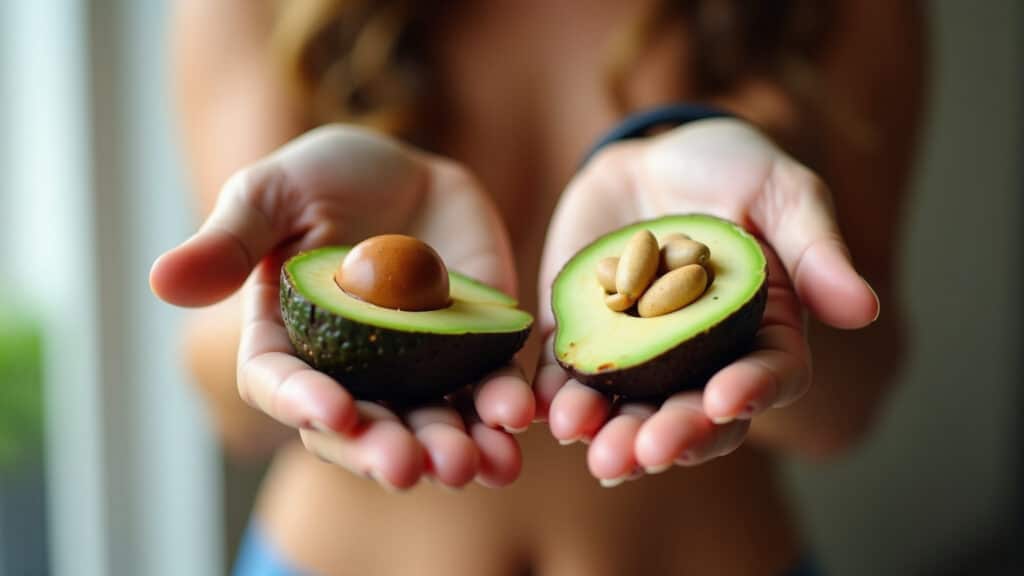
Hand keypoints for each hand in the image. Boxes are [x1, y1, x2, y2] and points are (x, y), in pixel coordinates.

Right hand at [151, 126, 533, 489]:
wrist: (409, 169)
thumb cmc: (326, 178)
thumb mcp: (269, 194)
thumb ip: (230, 241)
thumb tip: (160, 282)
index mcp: (291, 342)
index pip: (284, 387)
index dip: (303, 403)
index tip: (333, 411)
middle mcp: (352, 372)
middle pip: (363, 428)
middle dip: (386, 450)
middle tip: (410, 466)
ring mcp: (417, 367)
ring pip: (432, 423)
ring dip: (453, 449)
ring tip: (477, 464)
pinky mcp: (474, 350)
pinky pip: (489, 388)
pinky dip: (503, 408)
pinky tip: (519, 419)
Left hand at [535, 118, 877, 483]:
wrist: (652, 155)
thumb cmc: (731, 170)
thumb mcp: (782, 193)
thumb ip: (815, 249)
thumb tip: (862, 308)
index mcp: (760, 331)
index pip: (766, 377)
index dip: (749, 393)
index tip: (725, 400)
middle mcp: (701, 357)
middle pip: (692, 413)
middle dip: (671, 436)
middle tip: (646, 453)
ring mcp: (639, 352)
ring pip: (629, 409)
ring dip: (611, 436)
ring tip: (593, 452)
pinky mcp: (584, 336)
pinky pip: (569, 375)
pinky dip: (557, 397)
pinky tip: (545, 414)